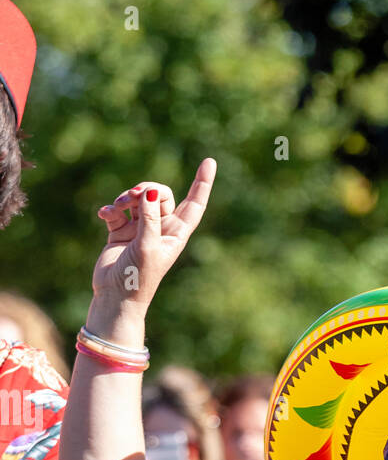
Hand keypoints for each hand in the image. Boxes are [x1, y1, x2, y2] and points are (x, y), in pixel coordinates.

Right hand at [89, 157, 216, 320]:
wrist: (116, 297)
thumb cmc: (138, 278)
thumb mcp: (147, 247)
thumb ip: (149, 219)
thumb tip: (150, 193)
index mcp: (176, 234)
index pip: (194, 204)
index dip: (202, 183)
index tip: (210, 161)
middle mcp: (161, 229)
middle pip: (161, 194)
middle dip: (148, 189)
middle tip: (136, 196)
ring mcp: (140, 229)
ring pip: (138, 199)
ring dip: (127, 197)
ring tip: (117, 207)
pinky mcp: (121, 231)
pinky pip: (117, 210)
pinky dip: (110, 209)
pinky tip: (104, 214)